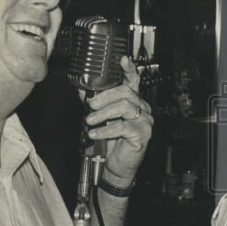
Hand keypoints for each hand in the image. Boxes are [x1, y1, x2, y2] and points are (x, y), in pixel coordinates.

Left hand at [84, 57, 153, 184]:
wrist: (117, 165)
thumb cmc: (112, 142)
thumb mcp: (101, 119)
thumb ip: (95, 103)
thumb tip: (82, 89)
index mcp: (133, 102)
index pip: (133, 81)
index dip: (129, 69)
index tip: (122, 59)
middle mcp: (142, 109)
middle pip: (126, 92)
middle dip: (105, 96)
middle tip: (91, 105)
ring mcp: (144, 121)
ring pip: (125, 107)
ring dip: (104, 113)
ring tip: (90, 120)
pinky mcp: (142, 134)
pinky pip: (123, 126)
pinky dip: (106, 129)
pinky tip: (95, 133)